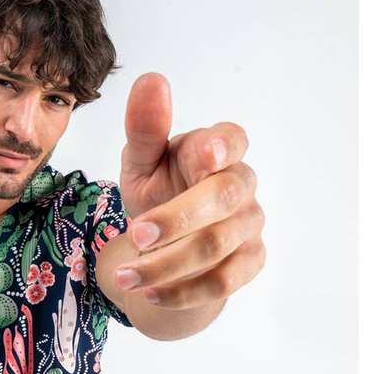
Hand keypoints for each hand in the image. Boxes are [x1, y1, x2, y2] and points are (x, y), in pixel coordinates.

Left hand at [114, 73, 265, 308]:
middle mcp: (241, 184)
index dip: (222, 147)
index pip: (232, 139)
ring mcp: (249, 224)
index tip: (205, 155)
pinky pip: (222, 282)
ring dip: (166, 265)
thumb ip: (145, 129)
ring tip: (124, 277)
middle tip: (135, 235)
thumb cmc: (159, 191)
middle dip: (178, 218)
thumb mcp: (142, 163)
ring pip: (218, 246)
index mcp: (218, 149)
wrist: (167, 247)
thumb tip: (151, 80)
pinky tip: (148, 293)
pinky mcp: (249, 261)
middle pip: (225, 198)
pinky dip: (181, 291)